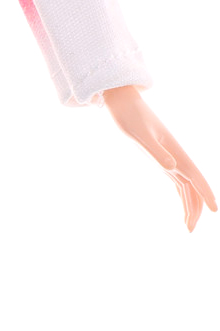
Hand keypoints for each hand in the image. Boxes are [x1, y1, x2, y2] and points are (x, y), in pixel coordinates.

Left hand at [101, 85, 216, 230]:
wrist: (119, 100)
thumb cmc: (126, 114)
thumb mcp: (137, 133)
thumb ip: (155, 150)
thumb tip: (172, 168)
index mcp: (174, 150)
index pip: (195, 176)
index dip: (206, 193)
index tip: (215, 210)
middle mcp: (175, 155)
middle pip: (192, 185)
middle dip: (195, 207)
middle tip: (189, 230)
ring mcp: (168, 156)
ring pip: (186, 185)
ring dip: (189, 204)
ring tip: (187, 226)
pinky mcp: (159, 156)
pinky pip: (176, 179)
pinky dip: (182, 193)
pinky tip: (183, 203)